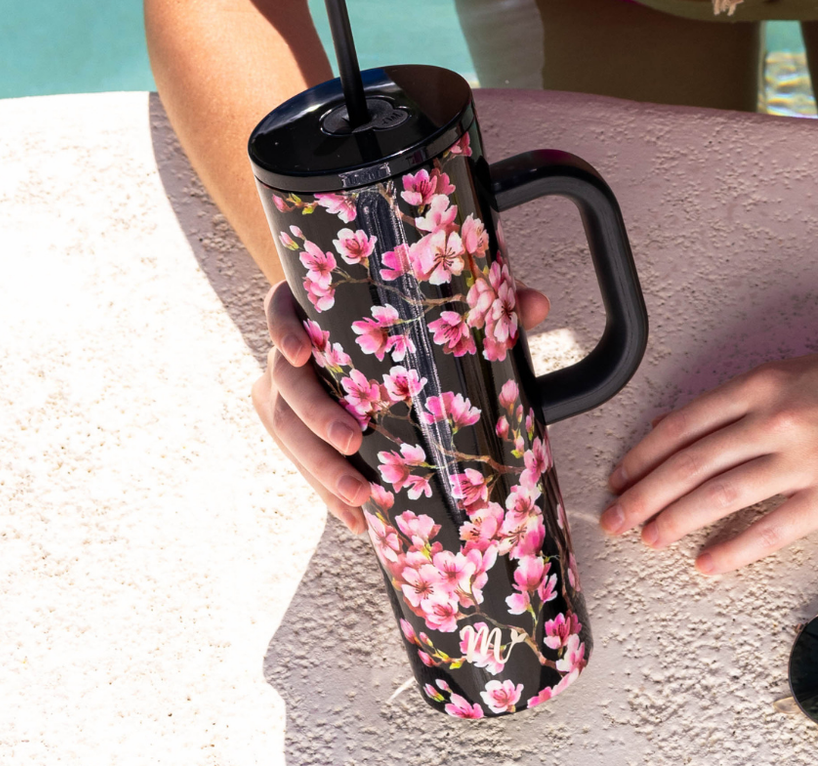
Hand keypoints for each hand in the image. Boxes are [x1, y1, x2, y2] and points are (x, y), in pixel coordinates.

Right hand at [253, 277, 550, 530]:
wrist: (377, 339)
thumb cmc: (413, 313)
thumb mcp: (448, 303)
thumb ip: (491, 298)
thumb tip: (538, 305)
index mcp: (317, 308)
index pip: (279, 306)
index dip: (280, 328)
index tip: (299, 352)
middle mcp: (292, 351)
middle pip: (283, 384)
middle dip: (313, 417)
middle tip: (353, 443)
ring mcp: (286, 394)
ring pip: (285, 432)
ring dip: (317, 467)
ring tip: (359, 497)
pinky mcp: (297, 435)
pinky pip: (301, 465)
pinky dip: (326, 492)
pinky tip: (356, 519)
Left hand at [599, 339, 817, 577]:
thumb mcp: (809, 371)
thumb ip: (760, 399)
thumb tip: (712, 433)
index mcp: (768, 381)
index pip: (686, 421)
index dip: (646, 452)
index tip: (622, 474)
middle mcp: (777, 416)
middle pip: (691, 461)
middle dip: (645, 493)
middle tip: (616, 518)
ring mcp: (806, 457)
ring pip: (721, 494)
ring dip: (676, 521)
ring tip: (650, 539)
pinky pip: (772, 528)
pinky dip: (733, 549)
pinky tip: (708, 564)